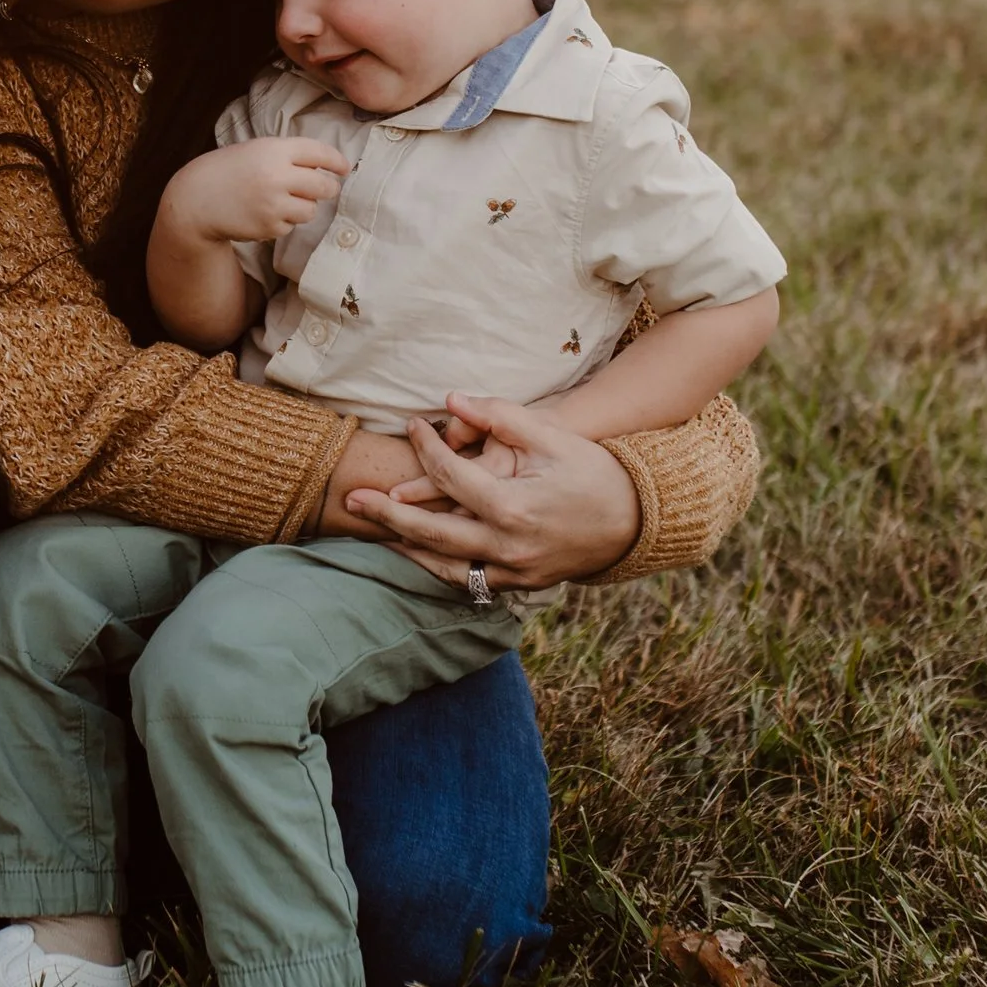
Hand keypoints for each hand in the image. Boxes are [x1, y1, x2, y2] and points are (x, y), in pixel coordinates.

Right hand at [164, 137, 351, 250]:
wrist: (196, 199)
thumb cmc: (228, 170)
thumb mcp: (256, 150)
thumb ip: (288, 155)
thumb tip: (327, 168)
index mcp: (274, 150)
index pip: (318, 153)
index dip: (337, 161)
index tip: (345, 167)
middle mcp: (277, 175)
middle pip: (324, 185)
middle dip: (328, 188)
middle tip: (326, 188)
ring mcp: (274, 203)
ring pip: (311, 209)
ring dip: (304, 207)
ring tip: (282, 200)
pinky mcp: (269, 226)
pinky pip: (291, 225)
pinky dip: (283, 221)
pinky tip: (263, 213)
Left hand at [341, 389, 644, 592]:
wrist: (635, 522)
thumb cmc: (594, 472)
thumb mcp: (553, 436)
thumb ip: (501, 417)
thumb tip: (451, 400)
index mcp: (514, 505)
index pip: (451, 476)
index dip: (425, 447)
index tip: (411, 425)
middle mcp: (507, 545)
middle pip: (431, 532)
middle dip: (387, 514)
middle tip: (351, 498)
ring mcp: (512, 572)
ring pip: (443, 566)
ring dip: (404, 548)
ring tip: (371, 531)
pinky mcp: (518, 586)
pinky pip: (466, 583)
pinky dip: (436, 569)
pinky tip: (414, 554)